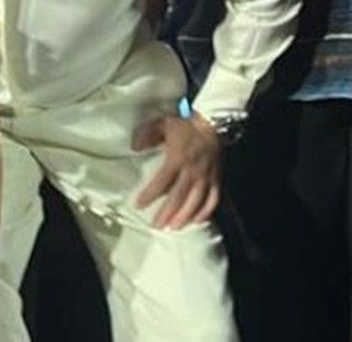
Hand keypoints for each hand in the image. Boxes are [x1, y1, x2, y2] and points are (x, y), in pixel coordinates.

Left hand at [134, 114, 220, 229]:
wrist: (213, 124)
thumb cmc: (185, 126)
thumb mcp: (162, 124)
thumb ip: (147, 134)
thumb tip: (134, 147)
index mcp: (178, 158)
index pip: (163, 181)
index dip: (151, 194)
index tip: (139, 205)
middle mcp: (192, 171)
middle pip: (179, 197)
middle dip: (167, 213)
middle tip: (156, 226)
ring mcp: (206, 177)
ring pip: (196, 201)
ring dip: (184, 216)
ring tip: (173, 228)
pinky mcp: (217, 179)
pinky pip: (213, 199)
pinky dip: (206, 212)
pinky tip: (196, 221)